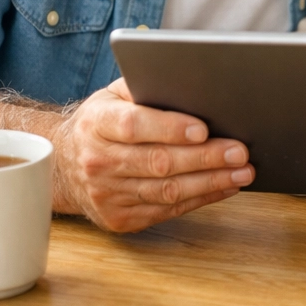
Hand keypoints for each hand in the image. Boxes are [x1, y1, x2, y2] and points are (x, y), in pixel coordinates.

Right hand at [52, 77, 254, 231]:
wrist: (63, 165)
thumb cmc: (102, 122)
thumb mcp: (113, 95)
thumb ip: (146, 87)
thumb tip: (194, 87)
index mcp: (97, 124)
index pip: (134, 126)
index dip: (170, 128)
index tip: (203, 129)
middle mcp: (98, 161)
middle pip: (158, 162)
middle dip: (205, 158)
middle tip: (239, 151)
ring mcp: (107, 195)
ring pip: (166, 191)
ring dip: (211, 182)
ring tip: (242, 172)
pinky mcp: (118, 218)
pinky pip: (167, 211)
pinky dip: (200, 199)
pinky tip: (224, 187)